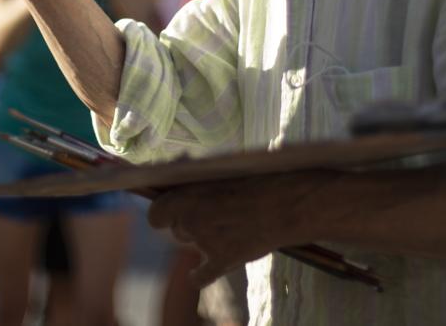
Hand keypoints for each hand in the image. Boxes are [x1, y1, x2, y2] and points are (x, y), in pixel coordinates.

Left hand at [147, 172, 324, 286]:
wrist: (290, 203)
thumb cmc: (258, 178)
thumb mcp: (222, 170)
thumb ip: (196, 178)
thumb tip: (178, 177)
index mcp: (186, 197)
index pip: (156, 214)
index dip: (163, 212)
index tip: (171, 210)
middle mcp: (191, 222)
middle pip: (178, 229)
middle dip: (190, 222)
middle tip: (214, 213)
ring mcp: (206, 244)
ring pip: (191, 245)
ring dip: (201, 239)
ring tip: (226, 227)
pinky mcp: (224, 261)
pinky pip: (200, 276)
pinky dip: (199, 274)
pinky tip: (196, 273)